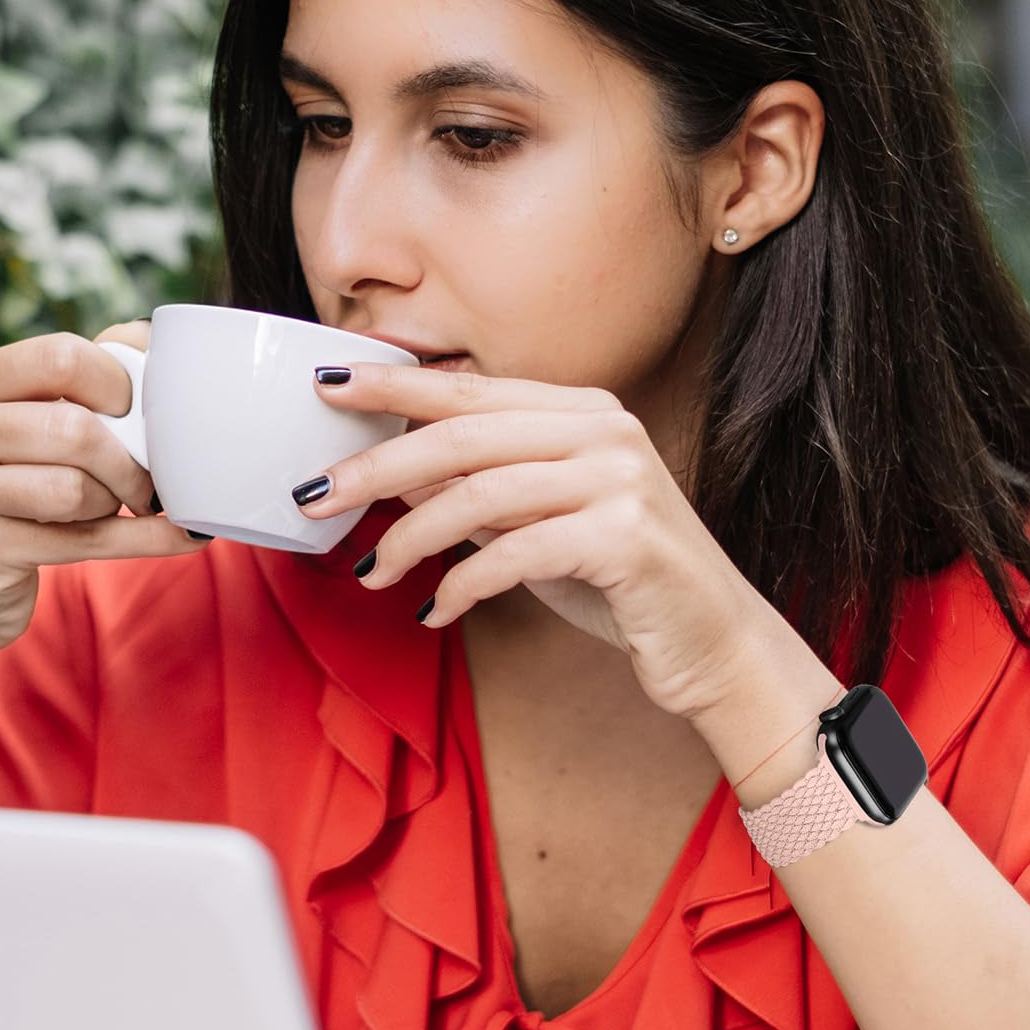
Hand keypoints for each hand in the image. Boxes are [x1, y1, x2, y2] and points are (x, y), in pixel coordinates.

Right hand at [0, 324, 204, 656]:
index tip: (136, 414)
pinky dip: (148, 538)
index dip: (118, 384)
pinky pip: (87, 541)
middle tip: (144, 479)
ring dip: (116, 501)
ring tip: (113, 505)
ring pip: (75, 489)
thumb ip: (84, 380)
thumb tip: (151, 337)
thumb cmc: (12, 488)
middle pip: (74, 428)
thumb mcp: (30, 424)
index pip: (62, 357)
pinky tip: (184, 534)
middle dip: (128, 459)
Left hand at [296, 362, 765, 722]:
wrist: (713, 643)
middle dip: (377, 467)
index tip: (326, 389)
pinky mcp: (625, 538)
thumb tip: (393, 472)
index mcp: (584, 412)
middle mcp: (606, 431)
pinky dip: (462, 585)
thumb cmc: (620, 581)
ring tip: (371, 574)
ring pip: (481, 495)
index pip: (470, 390)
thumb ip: (477, 492)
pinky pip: (515, 554)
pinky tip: (434, 612)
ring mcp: (620, 481)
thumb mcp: (538, 525)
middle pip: (463, 436)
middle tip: (316, 498)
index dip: (394, 385)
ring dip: (410, 538)